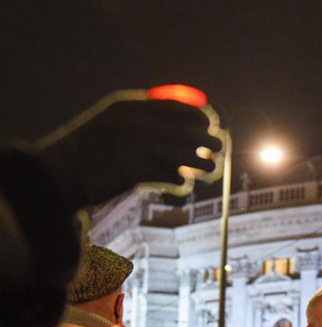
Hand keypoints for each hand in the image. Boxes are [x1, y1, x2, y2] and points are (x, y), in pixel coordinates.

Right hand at [36, 97, 222, 206]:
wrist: (62, 173)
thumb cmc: (91, 148)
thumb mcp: (115, 120)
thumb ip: (144, 115)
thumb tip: (183, 120)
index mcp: (131, 106)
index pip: (180, 108)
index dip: (200, 118)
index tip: (209, 126)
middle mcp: (137, 125)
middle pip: (190, 133)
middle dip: (209, 142)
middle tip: (217, 149)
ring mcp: (138, 149)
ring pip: (187, 156)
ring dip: (202, 163)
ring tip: (207, 169)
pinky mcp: (138, 174)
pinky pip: (174, 177)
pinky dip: (181, 180)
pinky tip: (182, 181)